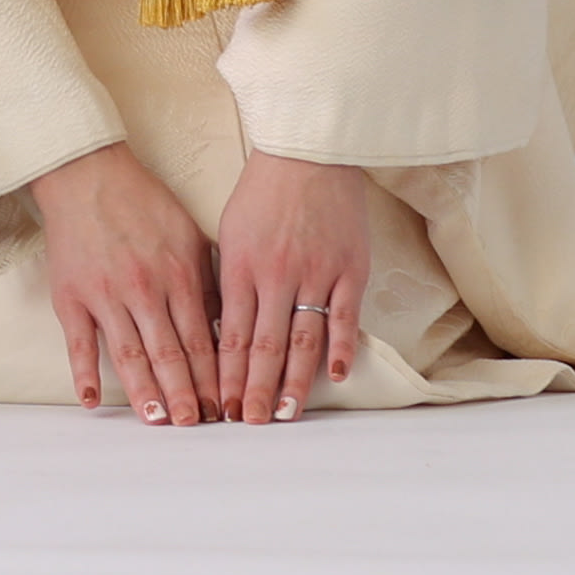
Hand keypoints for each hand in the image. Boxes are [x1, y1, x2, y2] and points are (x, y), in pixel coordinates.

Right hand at [28, 141, 216, 423]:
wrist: (88, 175)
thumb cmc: (143, 203)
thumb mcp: (189, 235)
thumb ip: (207, 282)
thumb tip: (224, 329)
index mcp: (179, 275)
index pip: (201, 339)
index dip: (212, 378)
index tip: (222, 406)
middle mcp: (144, 289)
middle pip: (169, 353)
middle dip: (185, 394)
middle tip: (196, 424)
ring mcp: (105, 295)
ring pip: (129, 354)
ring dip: (145, 392)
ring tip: (157, 420)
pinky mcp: (71, 296)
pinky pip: (78, 343)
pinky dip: (83, 373)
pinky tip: (90, 401)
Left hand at [211, 149, 369, 421]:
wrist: (309, 152)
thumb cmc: (263, 191)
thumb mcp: (229, 232)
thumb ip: (228, 282)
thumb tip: (223, 332)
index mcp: (241, 266)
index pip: (232, 335)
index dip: (228, 375)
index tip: (223, 406)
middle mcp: (277, 274)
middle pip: (265, 346)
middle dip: (256, 389)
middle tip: (250, 422)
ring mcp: (316, 272)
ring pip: (303, 339)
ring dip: (294, 381)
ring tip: (286, 414)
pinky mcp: (351, 268)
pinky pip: (344, 316)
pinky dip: (340, 348)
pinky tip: (336, 376)